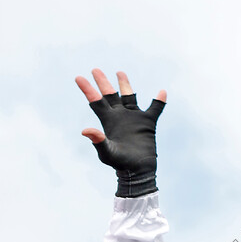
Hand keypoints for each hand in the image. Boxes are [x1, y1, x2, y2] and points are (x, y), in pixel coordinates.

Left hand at [75, 69, 166, 197]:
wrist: (137, 172)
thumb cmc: (120, 164)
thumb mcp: (107, 152)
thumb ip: (97, 140)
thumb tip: (85, 130)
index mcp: (108, 121)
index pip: (96, 102)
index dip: (87, 90)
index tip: (78, 78)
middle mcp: (120, 117)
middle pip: (110, 95)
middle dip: (103, 83)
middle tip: (95, 70)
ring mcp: (133, 119)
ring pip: (129, 96)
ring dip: (125, 84)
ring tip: (120, 72)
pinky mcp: (148, 123)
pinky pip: (155, 109)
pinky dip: (158, 101)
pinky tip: (161, 92)